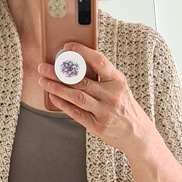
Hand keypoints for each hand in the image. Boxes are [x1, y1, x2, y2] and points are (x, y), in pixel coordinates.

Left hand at [37, 42, 151, 154]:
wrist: (137, 134)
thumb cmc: (124, 107)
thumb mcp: (119, 88)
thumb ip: (101, 77)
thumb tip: (74, 65)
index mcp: (117, 81)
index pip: (99, 62)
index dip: (83, 52)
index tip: (68, 46)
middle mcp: (112, 95)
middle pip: (81, 81)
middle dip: (59, 73)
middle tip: (43, 67)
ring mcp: (105, 111)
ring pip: (77, 96)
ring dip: (57, 88)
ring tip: (44, 81)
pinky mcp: (97, 125)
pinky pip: (76, 113)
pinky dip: (62, 104)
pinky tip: (53, 97)